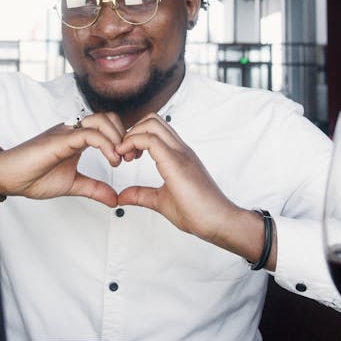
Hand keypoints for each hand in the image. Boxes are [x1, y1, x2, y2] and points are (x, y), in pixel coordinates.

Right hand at [0, 112, 130, 206]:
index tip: (129, 159)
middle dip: (125, 135)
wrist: (8, 177)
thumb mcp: (72, 184)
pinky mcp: (60, 139)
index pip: (107, 127)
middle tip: (129, 158)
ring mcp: (66, 132)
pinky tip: (111, 160)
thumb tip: (114, 199)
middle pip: (108, 118)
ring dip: (117, 138)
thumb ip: (94, 188)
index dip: (123, 139)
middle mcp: (73, 131)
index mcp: (77, 139)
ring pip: (101, 121)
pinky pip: (88, 134)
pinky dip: (105, 145)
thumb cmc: (33, 177)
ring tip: (119, 159)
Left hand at [116, 114, 275, 267]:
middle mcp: (180, 149)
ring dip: (131, 135)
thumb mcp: (161, 201)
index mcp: (178, 155)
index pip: (155, 128)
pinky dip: (132, 143)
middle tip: (124, 154)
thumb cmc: (197, 212)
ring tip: (125, 156)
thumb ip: (142, 195)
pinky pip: (151, 140)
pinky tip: (127, 158)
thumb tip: (122, 196)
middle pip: (152, 119)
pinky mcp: (177, 162)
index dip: (135, 136)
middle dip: (131, 131)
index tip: (126, 156)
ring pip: (151, 124)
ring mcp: (180, 153)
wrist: (218, 221)